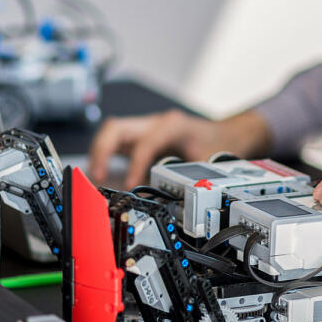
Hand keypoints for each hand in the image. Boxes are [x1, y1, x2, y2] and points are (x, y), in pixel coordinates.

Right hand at [87, 109, 270, 186]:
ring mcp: (146, 128)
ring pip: (111, 132)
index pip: (144, 142)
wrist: (226, 134)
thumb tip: (169, 198)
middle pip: (116, 128)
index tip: (131, 184)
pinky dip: (105, 155)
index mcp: (172, 125)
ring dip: (99, 153)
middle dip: (102, 151)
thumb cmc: (217, 145)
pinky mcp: (141, 137)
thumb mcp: (208, 162)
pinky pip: (116, 142)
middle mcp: (155, 122)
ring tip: (95, 177)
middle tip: (97, 176)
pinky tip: (103, 173)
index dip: (135, 164)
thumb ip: (188, 177)